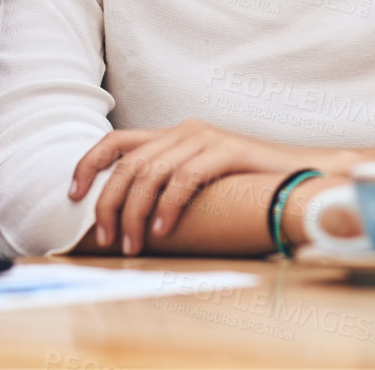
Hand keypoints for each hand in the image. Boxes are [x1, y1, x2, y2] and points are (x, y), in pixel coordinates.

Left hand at [69, 120, 334, 253]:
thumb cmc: (247, 187)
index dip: (88, 164)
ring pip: (151, 172)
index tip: (72, 195)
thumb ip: (169, 188)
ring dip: (134, 213)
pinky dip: (168, 206)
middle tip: (107, 238)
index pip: (116, 141)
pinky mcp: (227, 150)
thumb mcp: (200, 183)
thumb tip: (127, 221)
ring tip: (133, 244)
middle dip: (109, 203)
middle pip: (128, 164)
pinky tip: (162, 229)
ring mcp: (206, 138)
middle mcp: (184, 130)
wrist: (302, 174)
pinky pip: (185, 178)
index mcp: (173, 135)